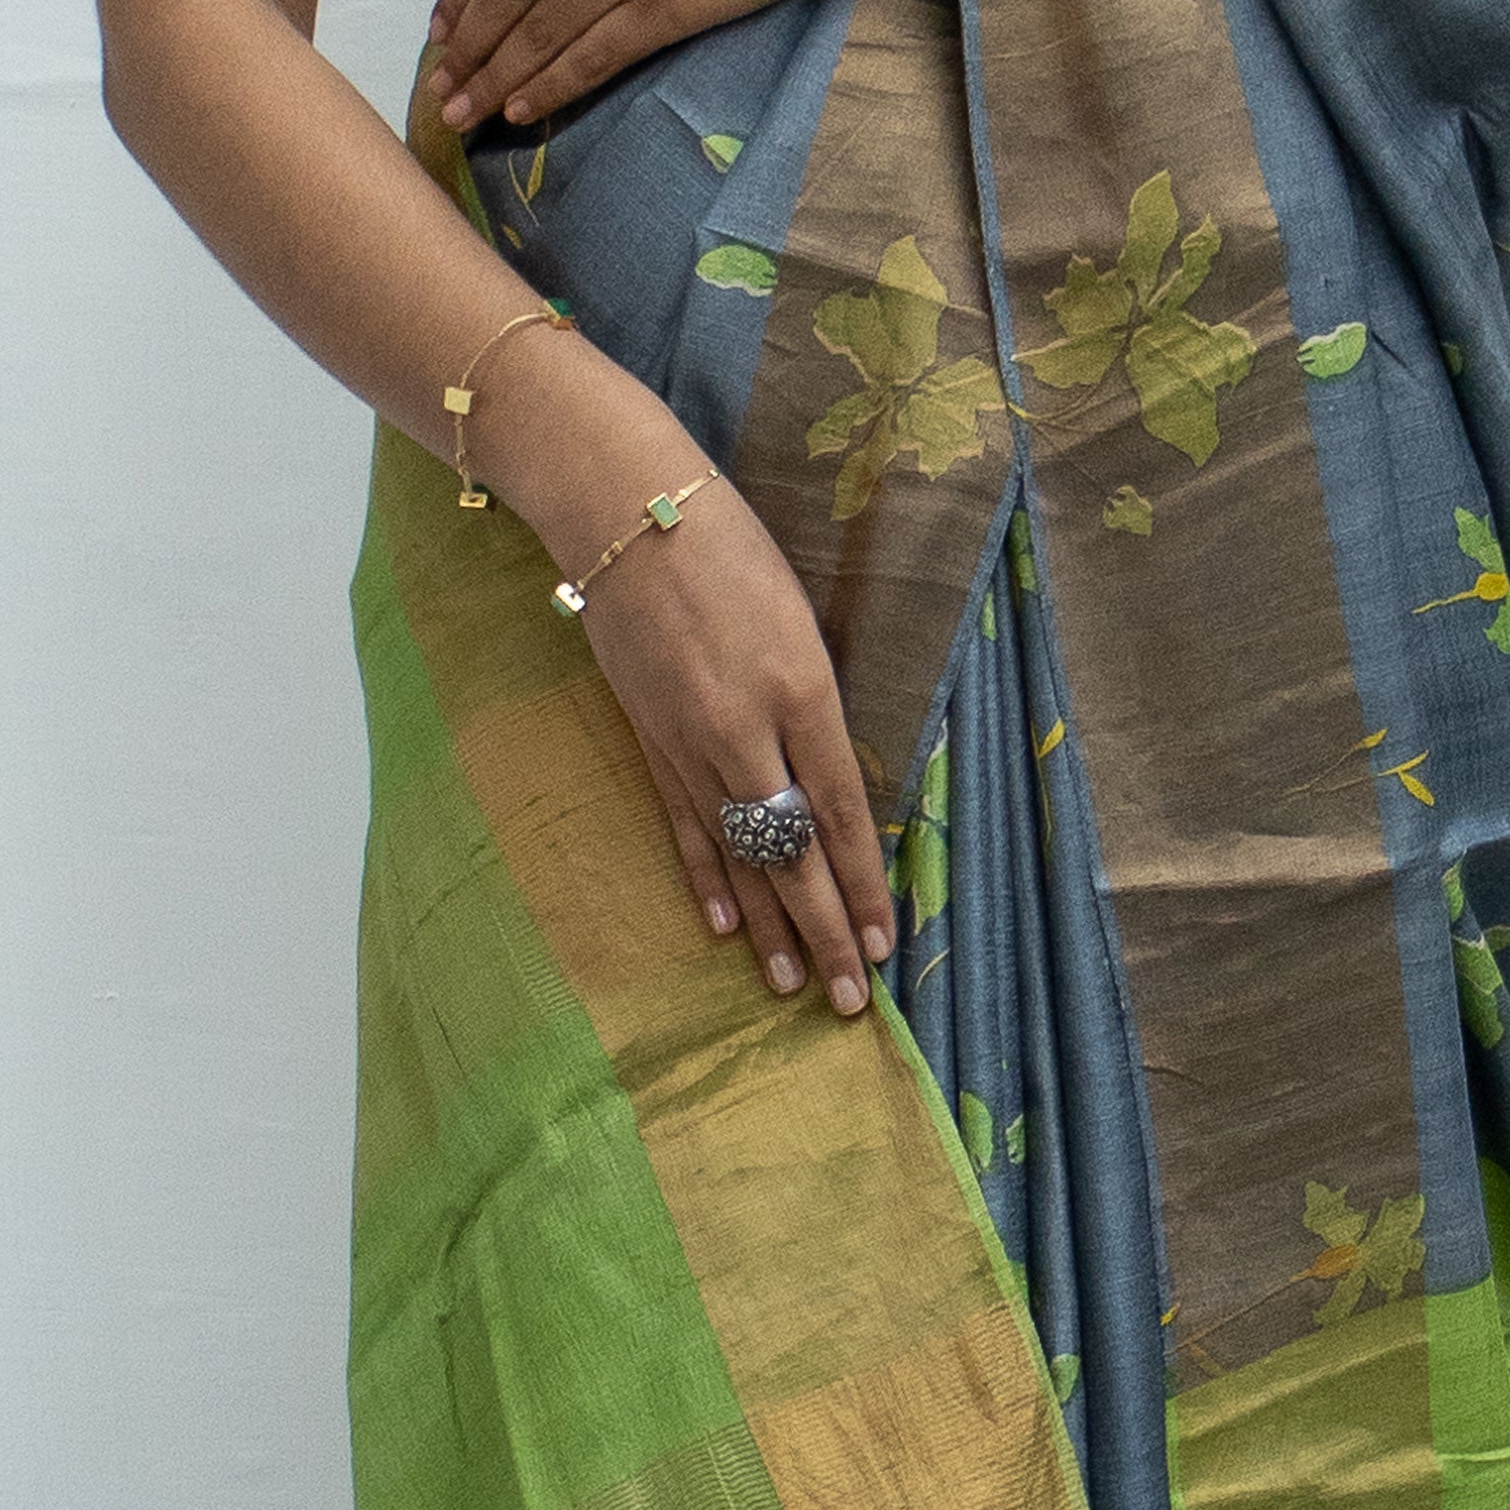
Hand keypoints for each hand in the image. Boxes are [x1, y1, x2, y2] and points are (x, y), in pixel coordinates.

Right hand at [563, 467, 897, 1019]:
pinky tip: (724, 926)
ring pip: (738, 851)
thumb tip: (834, 784)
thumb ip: (816, 704)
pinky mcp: (648, 736)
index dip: (866, 884)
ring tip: (790, 985)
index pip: (842, 812)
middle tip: (850, 1000)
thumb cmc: (729, 545)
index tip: (887, 942)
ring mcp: (688, 739)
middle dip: (826, 930)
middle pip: (792, 851)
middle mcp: (744, 728)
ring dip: (769, 924)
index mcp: (800, 689)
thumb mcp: (800, 616)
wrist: (622, 509)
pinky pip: (682, 822)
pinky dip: (705, 877)